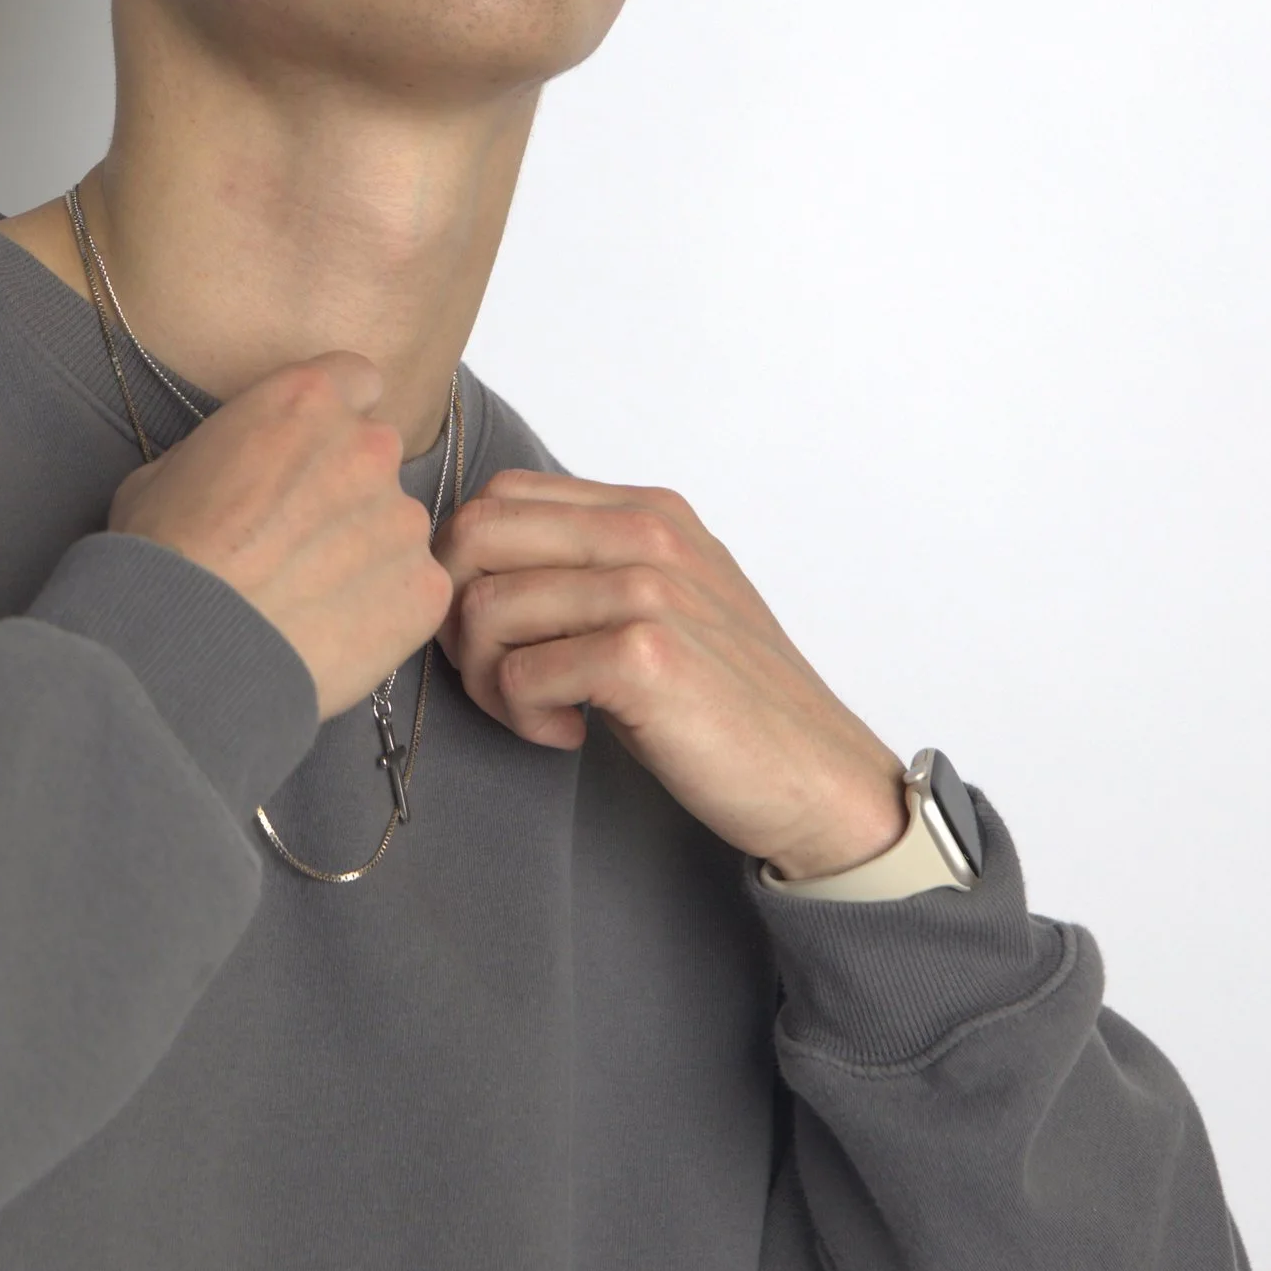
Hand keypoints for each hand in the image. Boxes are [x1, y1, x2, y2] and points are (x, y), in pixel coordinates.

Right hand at [108, 355, 453, 723]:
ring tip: (310, 597)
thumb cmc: (163, 557)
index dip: (335, 419)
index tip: (312, 455)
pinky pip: (414, 588)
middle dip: (346, 490)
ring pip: (396, 526)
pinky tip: (333, 631)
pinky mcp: (423, 586)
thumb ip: (231, 449)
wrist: (184, 648)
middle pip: (377, 457)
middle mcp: (368, 447)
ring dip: (365, 552)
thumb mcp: (168, 468)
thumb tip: (239, 467)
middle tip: (299, 540)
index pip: (358, 382)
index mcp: (307, 400)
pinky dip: (384, 608)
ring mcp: (403, 519)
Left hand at [433, 471, 907, 879]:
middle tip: (497, 677)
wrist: (814, 774)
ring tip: (539, 715)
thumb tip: (474, 561)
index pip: (499, 496)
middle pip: (473, 536)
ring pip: (484, 609)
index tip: (496, 634)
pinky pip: (519, 674)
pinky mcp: (644, 656)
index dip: (466, 567)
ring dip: (488, 680)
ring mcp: (648, 590)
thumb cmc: (727, 699)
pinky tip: (570, 735)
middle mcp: (647, 533)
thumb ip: (592, 563)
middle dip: (456, 617)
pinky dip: (523, 718)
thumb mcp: (667, 601)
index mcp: (647, 510)